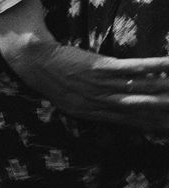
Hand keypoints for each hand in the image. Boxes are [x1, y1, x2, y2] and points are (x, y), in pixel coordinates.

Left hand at [0, 0, 168, 130]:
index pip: (130, 124)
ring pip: (140, 92)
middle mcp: (97, 105)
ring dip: (166, 92)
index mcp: (92, 114)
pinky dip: (154, 68)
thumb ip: (96, 105)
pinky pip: (131, 69)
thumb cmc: (55, 76)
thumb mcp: (74, 98)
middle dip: (165, 114)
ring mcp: (98, 87)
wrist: (32, 61)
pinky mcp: (98, 68)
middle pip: (139, 112)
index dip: (154, 126)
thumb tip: (121, 105)